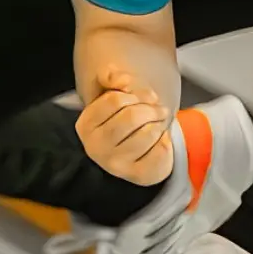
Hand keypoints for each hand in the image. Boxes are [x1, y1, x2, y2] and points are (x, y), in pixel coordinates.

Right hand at [76, 66, 174, 185]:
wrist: (137, 152)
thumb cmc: (125, 119)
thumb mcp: (114, 93)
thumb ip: (114, 78)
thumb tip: (119, 78)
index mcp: (86, 125)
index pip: (114, 100)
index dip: (137, 94)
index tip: (147, 96)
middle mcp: (95, 147)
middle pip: (131, 117)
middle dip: (151, 109)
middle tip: (159, 109)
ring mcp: (116, 165)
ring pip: (148, 134)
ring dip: (159, 124)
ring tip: (158, 124)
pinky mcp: (137, 175)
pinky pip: (161, 151)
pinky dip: (166, 141)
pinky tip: (160, 141)